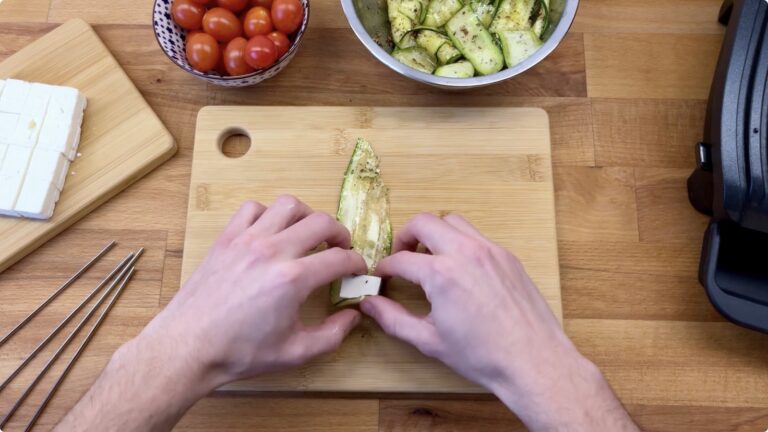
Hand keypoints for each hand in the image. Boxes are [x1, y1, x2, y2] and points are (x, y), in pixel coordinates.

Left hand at [56, 196, 366, 431]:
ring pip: (289, 205)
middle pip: (321, 222)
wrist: (188, 347)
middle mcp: (272, 251)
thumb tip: (353, 316)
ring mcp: (247, 240)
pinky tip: (272, 232)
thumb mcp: (295, 352)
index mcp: (293, 279)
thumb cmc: (239, 352)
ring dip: (307, 216)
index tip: (357, 271)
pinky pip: (253, 208)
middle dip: (340, 234)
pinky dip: (269, 214)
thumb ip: (332, 334)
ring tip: (309, 233)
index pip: (340, 258)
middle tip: (341, 249)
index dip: (357, 264)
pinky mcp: (226, 239)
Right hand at [361, 213, 637, 431]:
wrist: (532, 360)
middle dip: (405, 236)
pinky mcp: (507, 257)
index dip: (384, 268)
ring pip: (453, 221)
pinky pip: (477, 236)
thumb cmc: (483, 355)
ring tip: (430, 257)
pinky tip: (459, 268)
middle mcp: (465, 252)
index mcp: (442, 274)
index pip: (400, 259)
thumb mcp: (429, 341)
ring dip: (435, 233)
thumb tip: (369, 305)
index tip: (381, 276)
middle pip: (424, 222)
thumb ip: (393, 319)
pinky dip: (461, 242)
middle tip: (401, 256)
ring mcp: (490, 251)